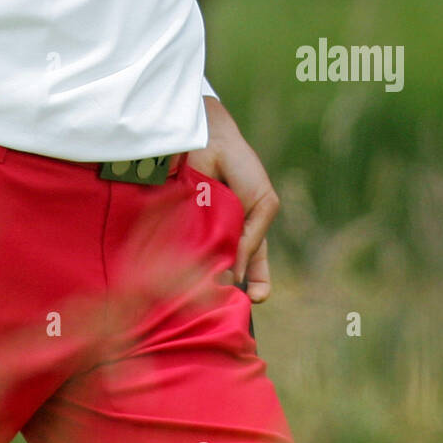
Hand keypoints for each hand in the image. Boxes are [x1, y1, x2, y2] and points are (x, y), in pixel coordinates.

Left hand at [187, 98, 279, 303]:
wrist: (212, 140)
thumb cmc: (242, 168)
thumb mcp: (262, 204)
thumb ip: (252, 238)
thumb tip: (239, 273)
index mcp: (247, 233)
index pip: (254, 267)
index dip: (257, 285)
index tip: (255, 298)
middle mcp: (224, 236)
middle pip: (228, 272)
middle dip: (229, 287)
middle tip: (227, 301)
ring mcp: (202, 232)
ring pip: (205, 263)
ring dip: (207, 277)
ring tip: (210, 288)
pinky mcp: (179, 224)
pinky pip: (184, 246)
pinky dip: (188, 258)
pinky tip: (190, 268)